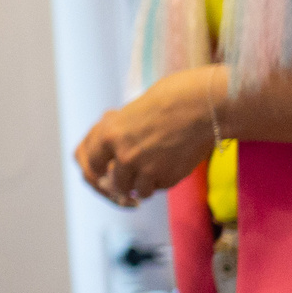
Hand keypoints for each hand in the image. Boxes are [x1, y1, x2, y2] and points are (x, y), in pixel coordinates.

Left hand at [75, 66, 222, 206]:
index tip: (107, 173)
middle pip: (115, 183)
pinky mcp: (166, 178)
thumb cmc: (167, 102)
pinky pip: (160, 187)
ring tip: (158, 167)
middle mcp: (123, 155)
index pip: (91, 164)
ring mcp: (145, 169)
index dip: (99, 170)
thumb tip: (108, 162)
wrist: (199, 106)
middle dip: (125, 182)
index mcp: (109, 135)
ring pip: (138, 190)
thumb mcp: (129, 115)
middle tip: (136, 176)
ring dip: (146, 184)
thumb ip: (116, 137)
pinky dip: (164, 181)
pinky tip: (174, 163)